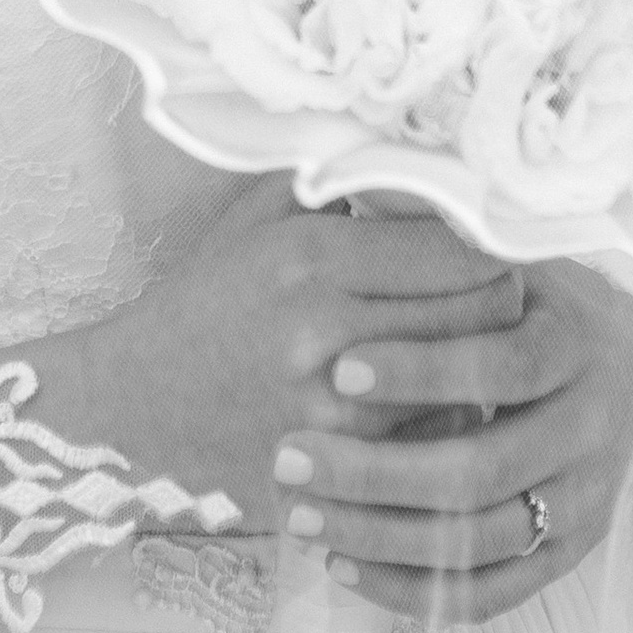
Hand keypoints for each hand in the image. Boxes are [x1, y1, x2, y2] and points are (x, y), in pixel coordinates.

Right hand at [0, 178, 526, 527]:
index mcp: (312, 258)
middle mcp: (327, 331)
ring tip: (472, 352)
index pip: (463, 250)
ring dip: (479, 370)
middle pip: (484, 315)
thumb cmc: (204, 308)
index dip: (493, 252)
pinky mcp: (335, 470)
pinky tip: (428, 407)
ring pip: (468, 384)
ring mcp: (333, 410)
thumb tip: (424, 163)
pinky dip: (443, 424)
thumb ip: (337, 187)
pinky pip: (432, 443)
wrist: (130, 410)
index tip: (491, 253)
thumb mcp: (257, 227)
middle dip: (501, 307)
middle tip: (497, 303)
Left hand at [273, 257, 632, 625]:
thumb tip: (363, 189)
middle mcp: (592, 430)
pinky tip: (342, 569)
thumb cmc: (539, 308)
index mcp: (575, 348)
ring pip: (477, 541)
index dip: (421, 369)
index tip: (338, 367)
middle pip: (481, 469)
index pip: (498, 365)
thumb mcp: (513, 265)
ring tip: (298, 516)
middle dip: (375, 470)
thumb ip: (450, 247)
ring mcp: (584, 502)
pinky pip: (490, 596)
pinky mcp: (568, 557)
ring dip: (378, 535)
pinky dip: (412, 592)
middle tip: (289, 456)